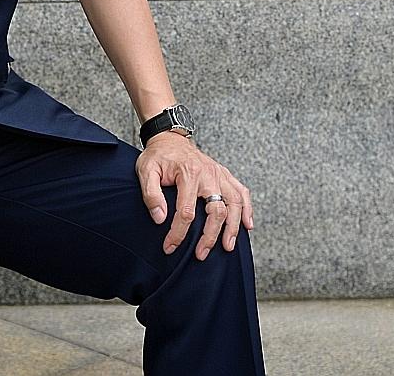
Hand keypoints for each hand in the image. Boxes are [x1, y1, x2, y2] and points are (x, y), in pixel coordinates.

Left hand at [136, 133, 254, 259]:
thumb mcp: (146, 171)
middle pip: (217, 210)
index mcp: (188, 173)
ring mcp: (219, 174)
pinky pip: (242, 192)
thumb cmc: (158, 156)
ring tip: (228, 246)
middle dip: (210, 236)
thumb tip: (160, 219)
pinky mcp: (224, 175)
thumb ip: (151, 195)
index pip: (186, 212)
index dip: (178, 233)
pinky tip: (247, 224)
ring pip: (235, 203)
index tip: (170, 247)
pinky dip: (247, 208)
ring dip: (233, 226)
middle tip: (201, 254)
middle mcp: (209, 174)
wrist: (170, 138)